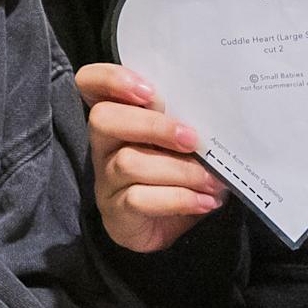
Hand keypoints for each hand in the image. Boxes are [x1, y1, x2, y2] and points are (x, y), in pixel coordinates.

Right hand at [79, 63, 228, 252]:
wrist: (164, 228)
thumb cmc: (175, 175)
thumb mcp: (180, 144)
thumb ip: (185, 122)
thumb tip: (217, 116)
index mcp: (119, 116)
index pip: (89, 82)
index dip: (111, 79)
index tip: (149, 91)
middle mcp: (103, 144)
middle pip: (104, 119)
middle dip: (153, 125)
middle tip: (192, 139)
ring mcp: (105, 178)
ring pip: (129, 162)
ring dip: (179, 170)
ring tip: (211, 180)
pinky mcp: (115, 211)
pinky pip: (139, 199)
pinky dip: (178, 198)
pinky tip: (204, 201)